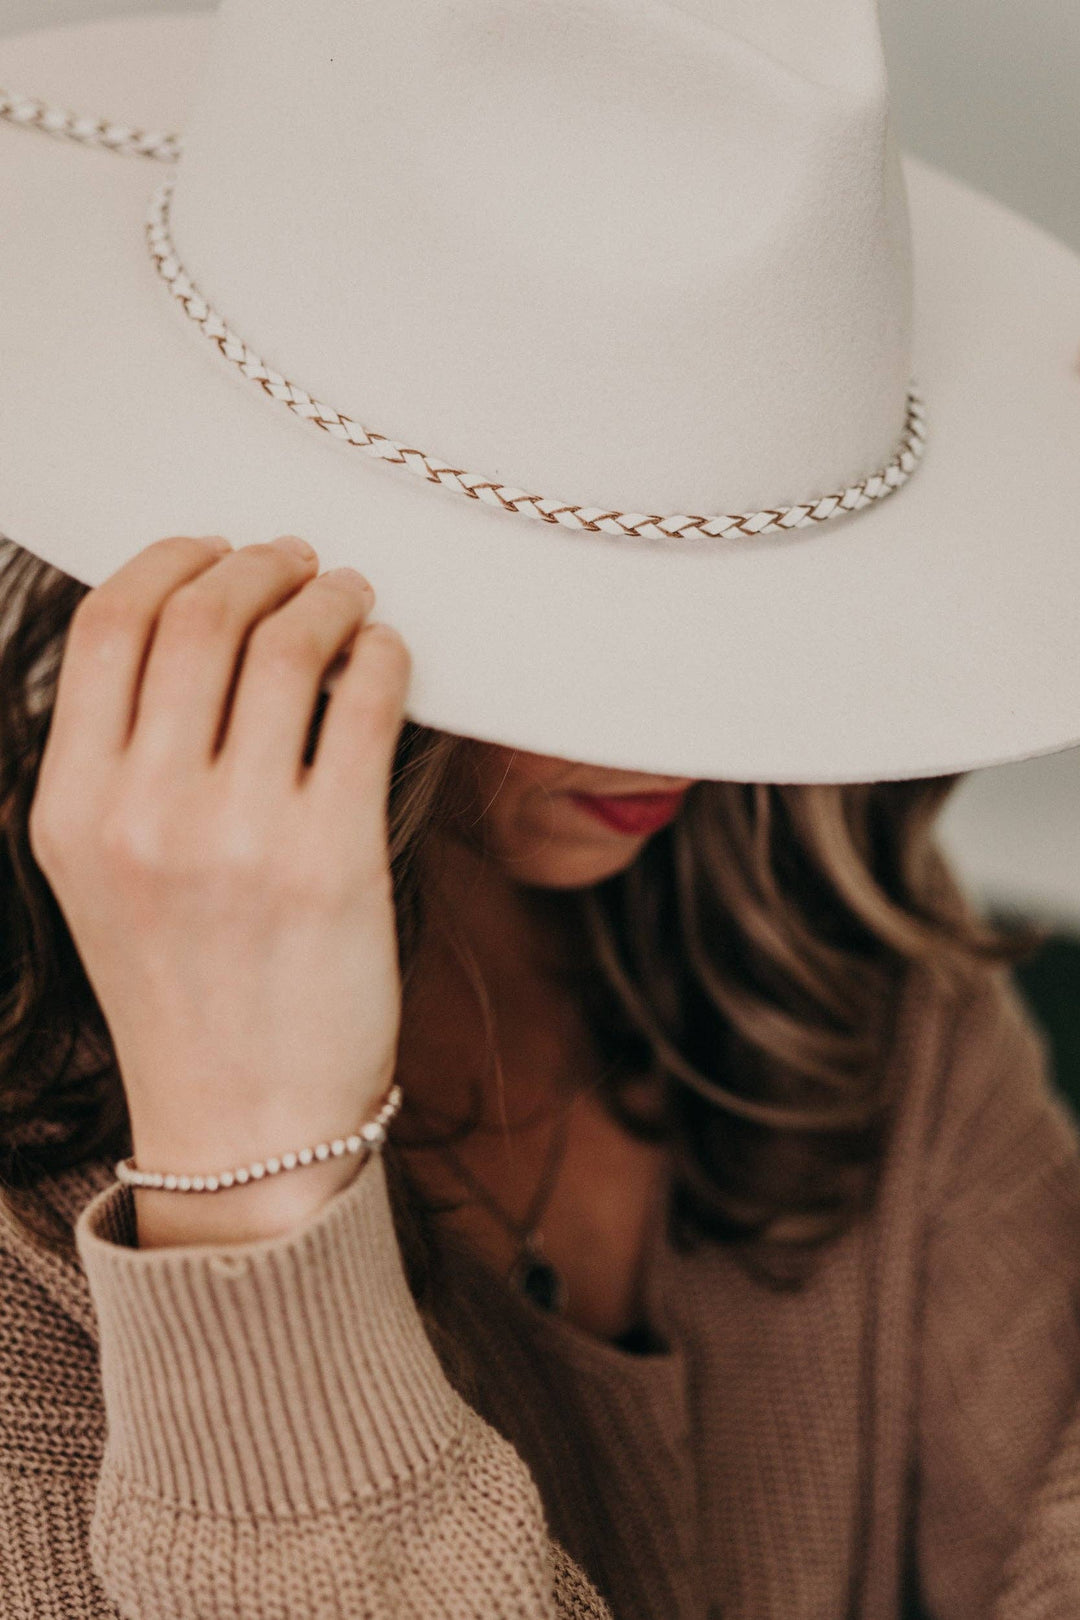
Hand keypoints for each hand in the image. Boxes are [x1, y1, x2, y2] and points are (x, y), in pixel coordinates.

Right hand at [28, 534, 411, 1246]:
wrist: (245, 1120)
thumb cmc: (184, 988)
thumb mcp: (102, 874)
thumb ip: (121, 757)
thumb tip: (194, 625)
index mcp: (71, 808)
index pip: (109, 625)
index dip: (172, 561)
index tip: (217, 549)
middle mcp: (145, 813)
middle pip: (202, 616)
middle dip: (260, 565)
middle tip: (300, 561)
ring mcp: (242, 835)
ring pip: (288, 644)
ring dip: (330, 595)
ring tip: (352, 595)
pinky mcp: (337, 858)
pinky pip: (367, 702)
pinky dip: (384, 654)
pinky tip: (389, 654)